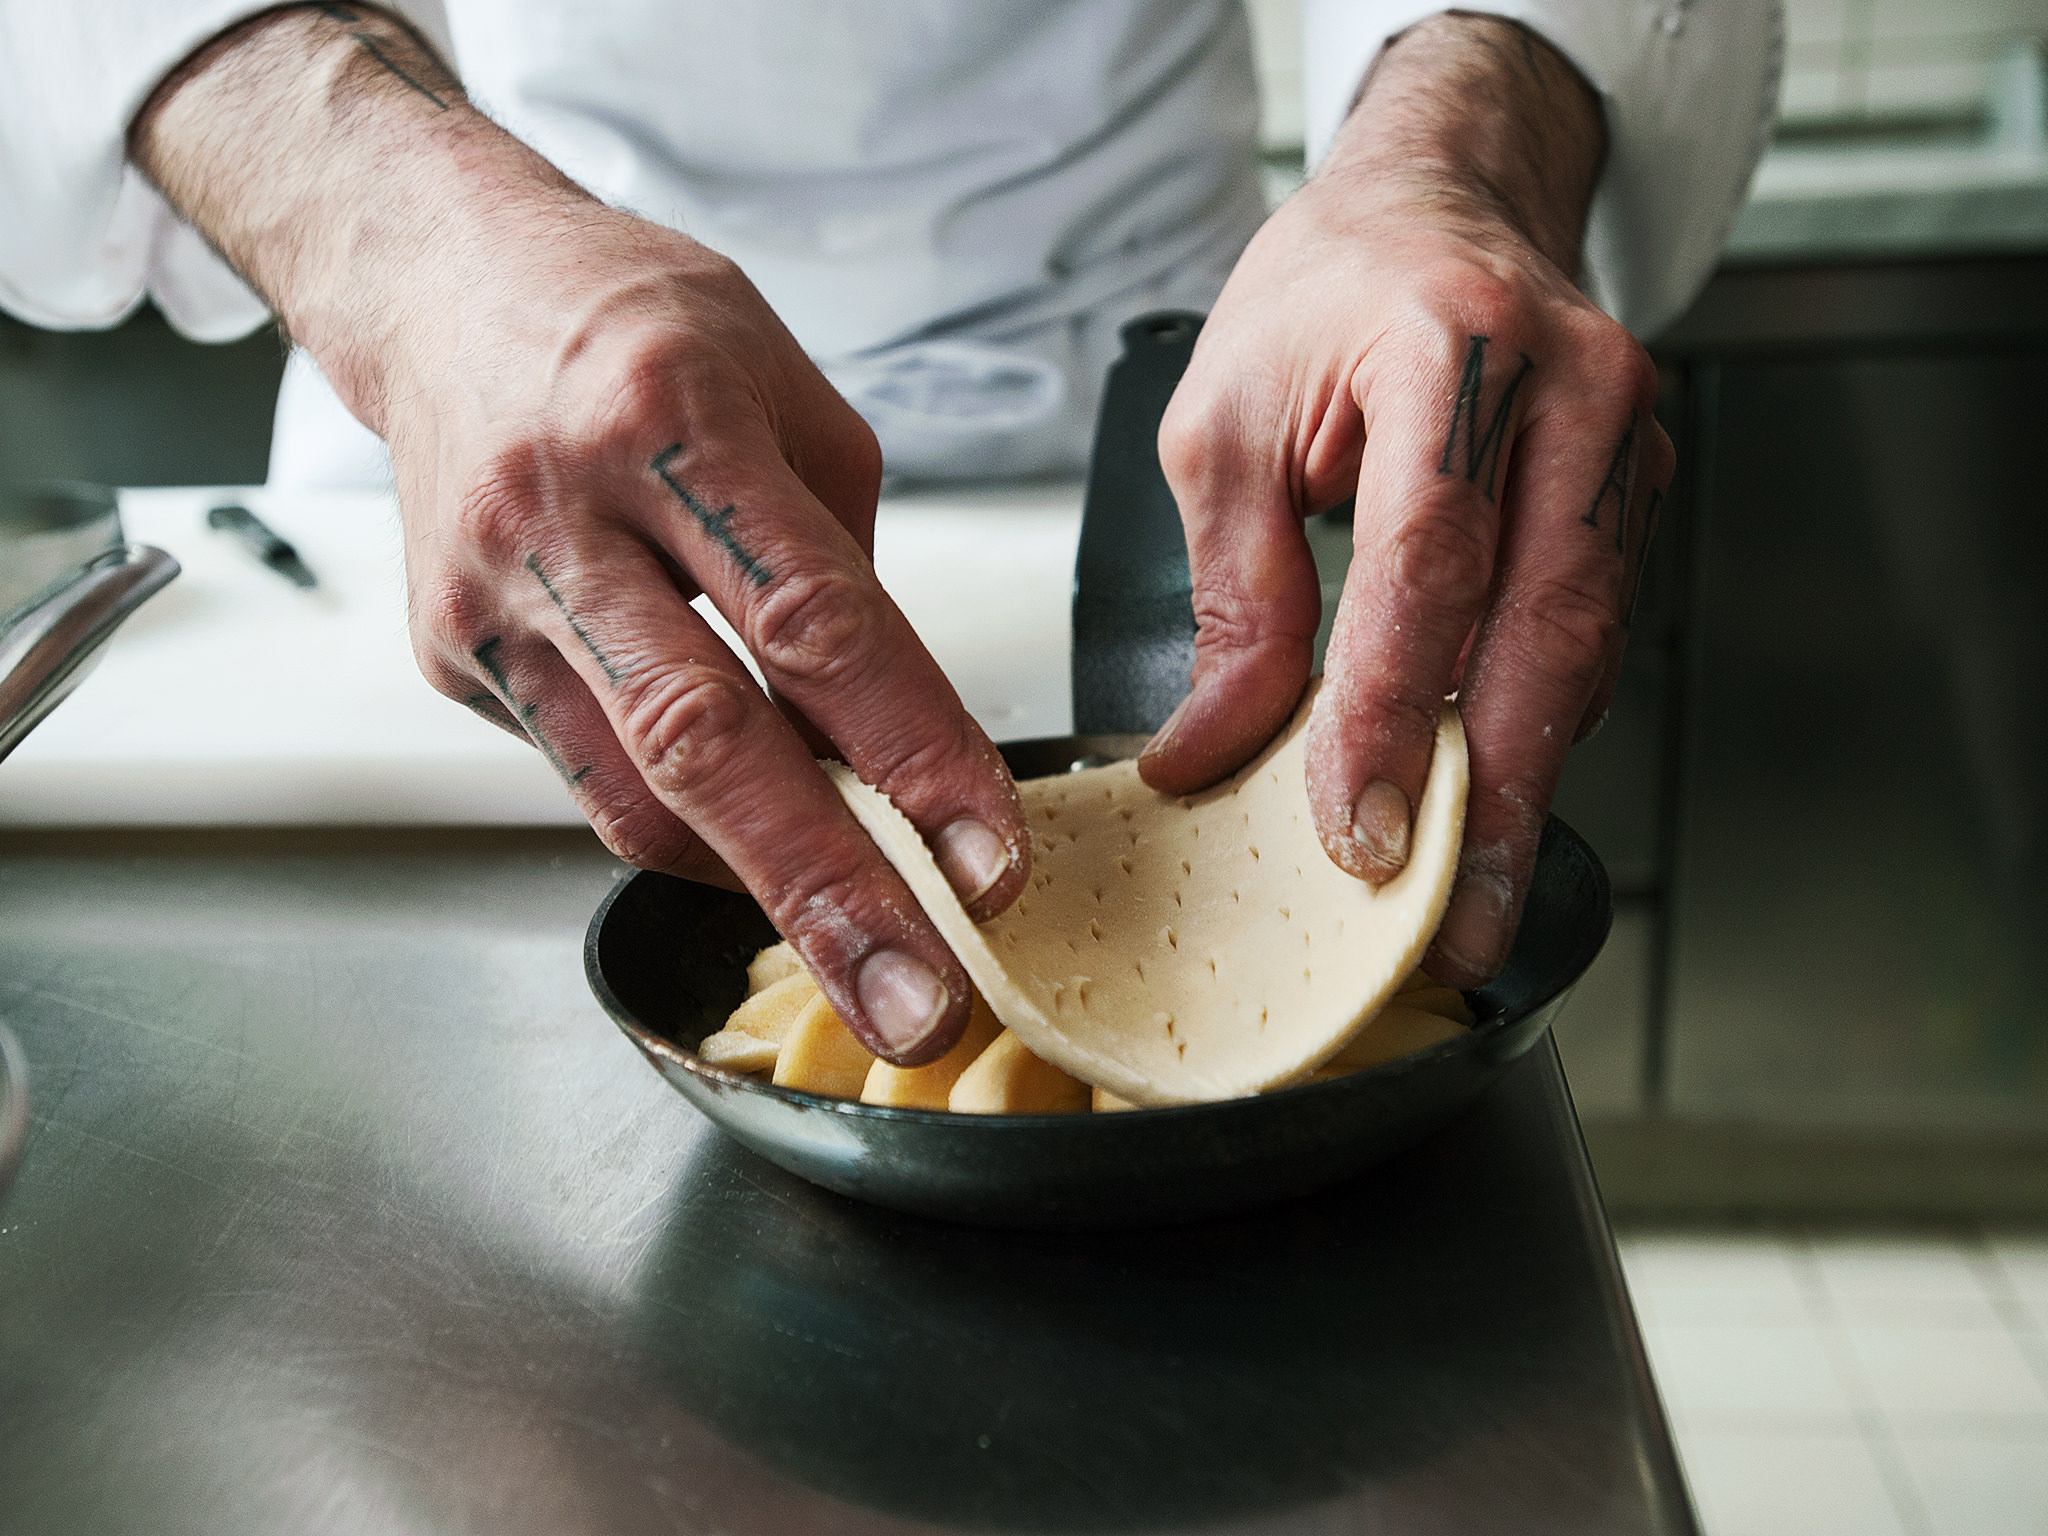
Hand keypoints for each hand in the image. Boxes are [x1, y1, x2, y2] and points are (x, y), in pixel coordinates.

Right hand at [131, 5, 1029, 1061]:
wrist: (443, 284)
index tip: (991, 861)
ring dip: (760, 888)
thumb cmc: (638, 322)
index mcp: (672, 417)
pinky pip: (592, 775)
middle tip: (920, 1008)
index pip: (816, 620)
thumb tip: (890, 721)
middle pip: (708, 739)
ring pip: (634, 791)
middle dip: (830, 894)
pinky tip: (755, 841)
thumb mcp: (784, 389)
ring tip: (865, 953)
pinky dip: (688, 824)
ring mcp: (493, 594)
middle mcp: (566, 512)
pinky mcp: (457, 655)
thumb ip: (839, 556)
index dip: (915, 753)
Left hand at [1140, 15, 1669, 985]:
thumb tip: (1211, 749)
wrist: (1442, 207)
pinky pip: (1593, 629)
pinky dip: (1538, 722)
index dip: (1391, 706)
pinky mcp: (1634, 491)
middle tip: (1454, 919)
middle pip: (1544, 623)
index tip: (1356, 828)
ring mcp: (1623, 441)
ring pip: (1587, 645)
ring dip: (1524, 777)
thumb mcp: (1227, 427)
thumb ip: (1232, 594)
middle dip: (1494, 793)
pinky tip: (1491, 795)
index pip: (1428, 556)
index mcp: (1453, 342)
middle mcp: (1569, 388)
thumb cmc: (1326, 297)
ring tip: (1468, 893)